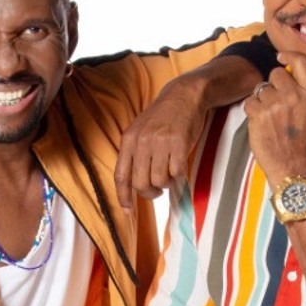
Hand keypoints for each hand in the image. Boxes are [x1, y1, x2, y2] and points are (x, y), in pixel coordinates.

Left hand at [116, 79, 205, 212]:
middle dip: (149, 193)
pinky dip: (179, 175)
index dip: (123, 196)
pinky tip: (179, 165)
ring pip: (159, 181)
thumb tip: (133, 183)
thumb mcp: (140, 130)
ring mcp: (161, 143)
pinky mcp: (179, 144)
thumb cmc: (163, 116)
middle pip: (140, 183)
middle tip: (157, 190)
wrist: (184, 95)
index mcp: (129, 140)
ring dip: (166, 183)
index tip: (127, 210)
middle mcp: (142, 142)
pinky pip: (176, 173)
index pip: (121, 176)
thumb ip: (135, 153)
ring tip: (170, 172)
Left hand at [242, 52, 305, 180]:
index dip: (289, 56)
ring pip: (262, 88)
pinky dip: (253, 110)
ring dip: (264, 99)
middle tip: (280, 101)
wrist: (295, 169)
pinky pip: (250, 101)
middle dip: (276, 84)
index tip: (281, 56)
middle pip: (276, 73)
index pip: (301, 63)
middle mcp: (293, 97)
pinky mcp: (258, 116)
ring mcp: (274, 106)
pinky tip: (263, 122)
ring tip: (273, 115)